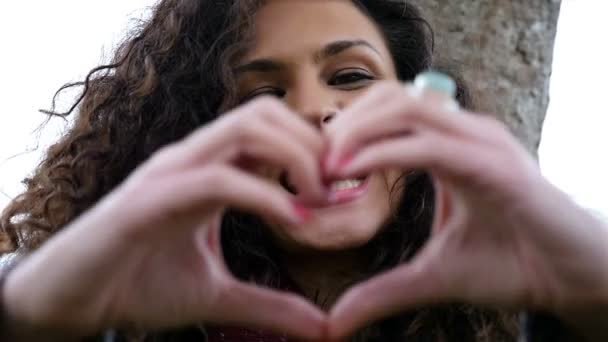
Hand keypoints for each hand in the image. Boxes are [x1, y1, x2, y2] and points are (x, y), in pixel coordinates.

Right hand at [3, 98, 327, 339]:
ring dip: (294, 158)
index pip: (271, 132)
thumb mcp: (218, 297)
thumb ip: (270, 305)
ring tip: (318, 201)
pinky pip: (217, 178)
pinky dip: (264, 194)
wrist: (74, 301)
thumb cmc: (139, 287)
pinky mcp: (150, 197)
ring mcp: (170, 172)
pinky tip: (293, 220)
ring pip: (245, 128)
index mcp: (209, 172)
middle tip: (337, 191)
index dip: (315, 153)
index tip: (344, 193)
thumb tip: (322, 326)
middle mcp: (192, 160)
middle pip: (265, 112)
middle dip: (312, 144)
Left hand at [324, 82, 607, 338]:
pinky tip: (351, 173)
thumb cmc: (509, 265)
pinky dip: (384, 152)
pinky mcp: (495, 163)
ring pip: (406, 108)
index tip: (316, 169)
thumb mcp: (431, 276)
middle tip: (314, 165)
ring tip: (327, 167)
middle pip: (390, 98)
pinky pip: (430, 145)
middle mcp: (464, 133)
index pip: (388, 111)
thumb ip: (382, 291)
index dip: (347, 132)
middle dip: (346, 125)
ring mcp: (481, 142)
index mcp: (449, 147)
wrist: (569, 279)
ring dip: (358, 132)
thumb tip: (334, 323)